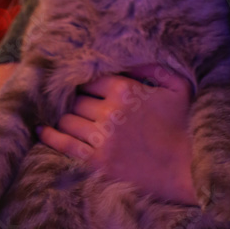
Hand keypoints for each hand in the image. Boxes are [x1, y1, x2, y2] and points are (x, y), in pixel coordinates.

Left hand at [37, 64, 196, 204]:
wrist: (187, 170)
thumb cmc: (185, 126)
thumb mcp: (178, 86)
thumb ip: (153, 67)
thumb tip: (127, 58)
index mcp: (126, 90)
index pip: (90, 79)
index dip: (86, 83)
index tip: (83, 87)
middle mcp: (110, 112)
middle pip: (76, 99)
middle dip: (75, 100)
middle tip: (72, 103)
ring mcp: (101, 139)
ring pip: (67, 120)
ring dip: (64, 117)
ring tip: (63, 117)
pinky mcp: (97, 163)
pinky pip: (63, 144)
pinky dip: (50, 136)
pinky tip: (42, 130)